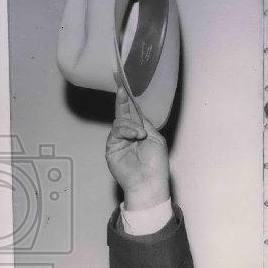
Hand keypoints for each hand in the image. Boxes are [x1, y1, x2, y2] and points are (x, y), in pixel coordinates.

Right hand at [106, 87, 169, 209]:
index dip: (130, 101)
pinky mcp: (112, 147)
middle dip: (123, 101)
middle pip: (124, 114)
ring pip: (120, 122)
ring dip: (131, 126)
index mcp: (142, 132)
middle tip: (121, 89)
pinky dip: (126, 131)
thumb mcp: (154, 139)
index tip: (125, 87)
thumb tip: (134, 111)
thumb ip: (143, 124)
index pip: (134, 113)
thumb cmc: (156, 163)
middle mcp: (130, 134)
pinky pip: (116, 131)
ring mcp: (119, 141)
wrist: (148, 180)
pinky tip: (135, 136)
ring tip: (140, 136)